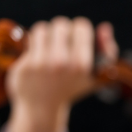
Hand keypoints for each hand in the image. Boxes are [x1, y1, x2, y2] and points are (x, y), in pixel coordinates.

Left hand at [5, 17, 114, 131]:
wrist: (42, 108)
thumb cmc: (71, 87)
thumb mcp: (96, 74)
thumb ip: (107, 50)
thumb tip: (105, 27)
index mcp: (81, 65)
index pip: (80, 26)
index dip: (80, 27)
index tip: (77, 34)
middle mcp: (60, 63)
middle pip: (60, 24)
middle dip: (62, 28)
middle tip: (62, 38)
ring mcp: (40, 64)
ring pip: (42, 28)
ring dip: (46, 33)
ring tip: (49, 43)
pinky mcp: (24, 65)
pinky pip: (29, 40)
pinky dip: (34, 43)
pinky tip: (38, 52)